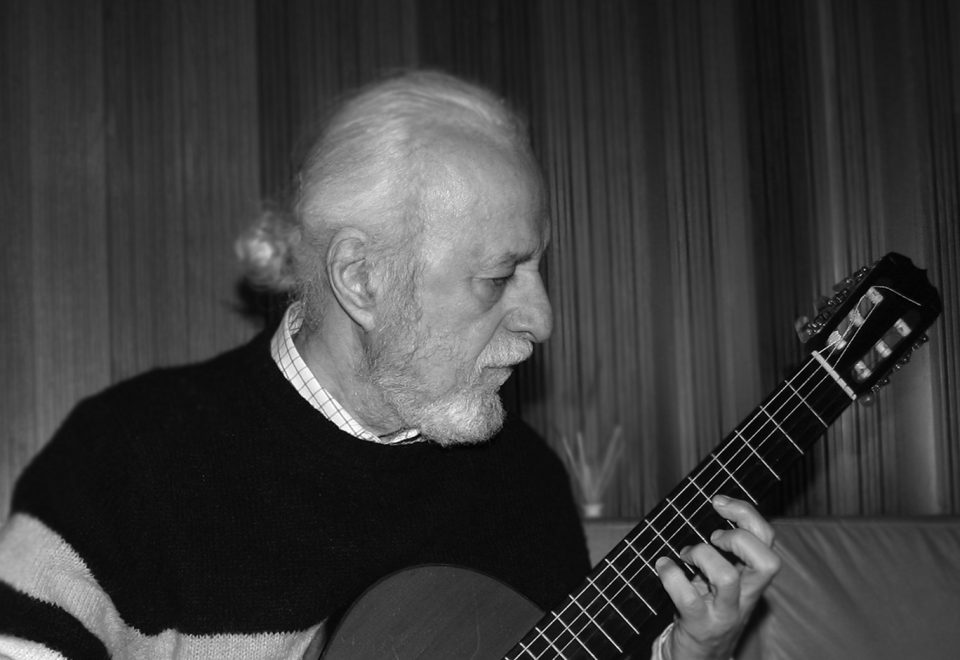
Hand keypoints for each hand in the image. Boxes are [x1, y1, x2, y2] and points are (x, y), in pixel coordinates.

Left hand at [655, 495, 779, 659]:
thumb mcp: (720, 579)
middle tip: (713, 535)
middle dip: (738, 537)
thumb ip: (721, 552)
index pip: (768, 540)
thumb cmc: (705, 610)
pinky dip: (671, 575)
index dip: (747, 514)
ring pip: (727, 578)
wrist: (699, 657)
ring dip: (703, 556)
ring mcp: (724, 613)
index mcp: (751, 578)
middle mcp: (745, 596)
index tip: (719, 502)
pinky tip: (663, 567)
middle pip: (767, 561)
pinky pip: (688, 598)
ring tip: (687, 555)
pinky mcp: (700, 625)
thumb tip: (703, 511)